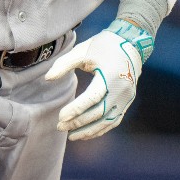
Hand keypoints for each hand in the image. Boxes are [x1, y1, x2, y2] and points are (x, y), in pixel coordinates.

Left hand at [44, 20, 152, 140]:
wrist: (131, 43)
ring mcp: (127, 98)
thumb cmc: (103, 46)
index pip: (92, 98)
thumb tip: (48, 79)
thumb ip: (64, 64)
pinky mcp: (127, 102)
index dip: (76, 109)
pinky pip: (114, 120)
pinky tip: (87, 133)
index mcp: (111, 75)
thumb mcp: (82, 51)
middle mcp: (122, 90)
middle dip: (79, 122)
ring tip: (71, 136)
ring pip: (108, 121)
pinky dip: (100, 129)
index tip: (60, 117)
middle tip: (60, 127)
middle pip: (99, 113)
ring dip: (89, 131)